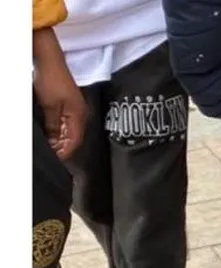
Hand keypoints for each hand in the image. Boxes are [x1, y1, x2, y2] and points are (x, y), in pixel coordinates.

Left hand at [33, 28, 86, 159]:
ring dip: (58, 139)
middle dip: (62, 147)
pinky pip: (64, 122)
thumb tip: (55, 142)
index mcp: (79, 116)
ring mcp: (74, 108)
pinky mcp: (67, 104)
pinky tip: (48, 132)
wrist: (49, 59)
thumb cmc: (51, 80)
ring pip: (68, 131)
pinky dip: (57, 130)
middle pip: (73, 138)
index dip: (65, 152)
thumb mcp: (49, 106)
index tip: (55, 161)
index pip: (75, 141)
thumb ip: (53, 126)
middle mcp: (80, 114)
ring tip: (48, 147)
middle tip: (50, 156)